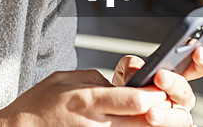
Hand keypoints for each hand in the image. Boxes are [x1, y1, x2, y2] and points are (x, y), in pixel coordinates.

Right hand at [0, 69, 169, 125]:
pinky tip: (132, 122)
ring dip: (145, 123)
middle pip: (142, 121)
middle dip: (159, 113)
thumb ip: (95, 79)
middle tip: (163, 104)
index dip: (154, 96)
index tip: (161, 89)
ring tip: (149, 113)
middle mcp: (95, 123)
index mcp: (87, 100)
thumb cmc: (40, 104)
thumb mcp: (64, 79)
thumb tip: (121, 85)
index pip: (133, 101)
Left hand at [112, 47, 202, 125]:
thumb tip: (137, 69)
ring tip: (152, 113)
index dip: (202, 60)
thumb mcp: (126, 70)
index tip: (198, 52)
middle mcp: (179, 96)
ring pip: (182, 117)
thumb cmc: (127, 88)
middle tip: (161, 77)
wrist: (116, 109)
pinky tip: (150, 120)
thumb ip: (131, 65)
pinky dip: (161, 124)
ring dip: (167, 115)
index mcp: (174, 77)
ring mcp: (175, 114)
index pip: (196, 67)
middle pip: (186, 92)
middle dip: (175, 84)